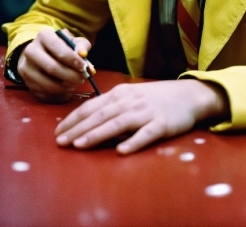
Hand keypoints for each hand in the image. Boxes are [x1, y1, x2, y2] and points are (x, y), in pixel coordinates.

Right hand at [17, 27, 91, 102]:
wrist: (42, 55)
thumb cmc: (62, 48)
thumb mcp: (74, 42)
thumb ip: (81, 46)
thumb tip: (82, 54)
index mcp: (44, 36)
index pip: (58, 48)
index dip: (72, 59)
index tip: (83, 66)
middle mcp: (31, 50)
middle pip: (52, 68)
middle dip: (71, 76)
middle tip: (81, 78)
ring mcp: (26, 68)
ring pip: (48, 84)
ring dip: (66, 87)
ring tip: (75, 83)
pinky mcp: (26, 82)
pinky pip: (44, 93)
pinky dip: (59, 94)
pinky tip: (66, 88)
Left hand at [55, 79, 229, 153]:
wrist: (188, 95)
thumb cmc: (156, 98)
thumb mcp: (132, 97)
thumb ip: (112, 107)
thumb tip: (87, 122)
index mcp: (121, 94)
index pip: (92, 107)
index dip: (73, 119)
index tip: (57, 132)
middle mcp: (131, 101)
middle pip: (100, 115)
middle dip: (77, 129)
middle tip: (60, 142)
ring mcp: (146, 112)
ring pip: (118, 123)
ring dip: (98, 134)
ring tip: (80, 145)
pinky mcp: (162, 123)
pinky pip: (146, 133)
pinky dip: (134, 141)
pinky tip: (122, 151)